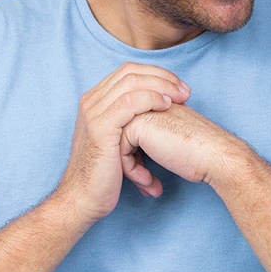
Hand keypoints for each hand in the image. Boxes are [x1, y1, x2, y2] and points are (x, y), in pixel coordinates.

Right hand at [55, 64, 189, 223]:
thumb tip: (159, 113)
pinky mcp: (100, 127)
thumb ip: (131, 123)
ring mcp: (93, 113)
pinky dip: (151, 100)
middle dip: (163, 77)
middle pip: (131, 71)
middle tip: (186, 92)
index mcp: (95, 101)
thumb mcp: (119, 142)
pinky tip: (167, 107)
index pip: (128, 72)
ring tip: (182, 99)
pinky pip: (129, 102)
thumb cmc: (104, 176)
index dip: (157, 74)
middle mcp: (91, 102)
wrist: (84, 200)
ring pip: (131, 82)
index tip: (180, 88)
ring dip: (162, 87)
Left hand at [122, 104, 241, 184]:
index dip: (135, 157)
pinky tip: (149, 182)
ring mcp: (139, 110)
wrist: (214, 156)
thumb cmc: (198, 153)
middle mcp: (144, 102)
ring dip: (131, 170)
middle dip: (129, 163)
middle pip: (120, 137)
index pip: (129, 132)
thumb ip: (151, 137)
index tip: (148, 176)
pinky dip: (132, 171)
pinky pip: (120, 150)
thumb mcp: (169, 140)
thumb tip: (132, 154)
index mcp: (153, 102)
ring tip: (148, 184)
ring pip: (116, 144)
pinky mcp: (136, 124)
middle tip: (146, 182)